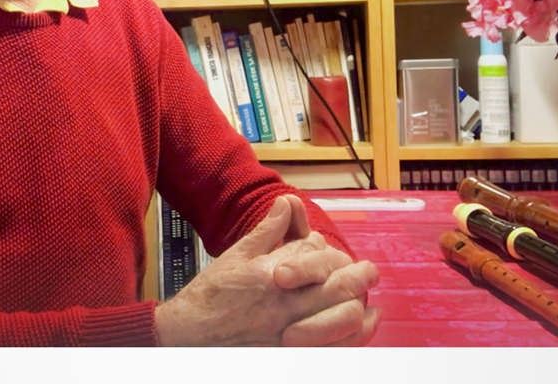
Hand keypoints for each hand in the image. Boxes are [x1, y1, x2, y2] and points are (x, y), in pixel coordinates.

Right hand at [153, 196, 379, 345]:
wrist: (188, 337)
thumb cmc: (210, 297)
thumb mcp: (236, 257)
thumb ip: (267, 231)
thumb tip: (287, 202)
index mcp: (272, 274)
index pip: (318, 255)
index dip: (328, 252)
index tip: (332, 253)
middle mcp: (284, 304)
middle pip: (340, 286)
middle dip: (360, 275)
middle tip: (369, 271)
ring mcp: (290, 333)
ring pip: (343, 319)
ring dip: (362, 307)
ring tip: (369, 299)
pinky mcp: (292, 354)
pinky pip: (335, 349)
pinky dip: (354, 337)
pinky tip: (362, 327)